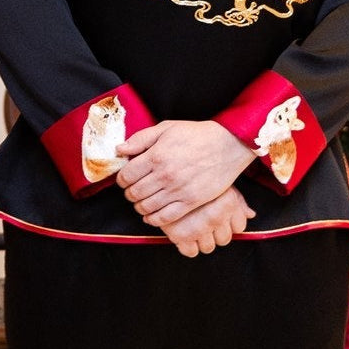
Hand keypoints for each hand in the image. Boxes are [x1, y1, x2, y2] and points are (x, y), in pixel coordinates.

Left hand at [115, 120, 253, 226]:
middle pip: (134, 193)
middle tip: (132, 191)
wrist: (228, 145)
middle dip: (129, 193)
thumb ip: (140, 139)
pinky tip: (151, 215)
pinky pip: (166, 217)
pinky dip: (154, 219)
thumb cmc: (196, 135)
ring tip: (141, 201)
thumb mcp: (166, 128)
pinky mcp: (191, 202)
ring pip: (147, 207)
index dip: (121, 179)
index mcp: (156, 156)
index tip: (125, 179)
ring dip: (139, 206)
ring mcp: (178, 190)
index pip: (126, 176)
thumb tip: (120, 149)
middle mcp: (165, 175)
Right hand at [161, 186, 254, 257]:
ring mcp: (198, 227)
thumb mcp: (218, 182)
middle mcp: (215, 216)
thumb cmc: (193, 177)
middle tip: (203, 220)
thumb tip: (250, 215)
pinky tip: (183, 232)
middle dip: (216, 232)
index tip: (219, 216)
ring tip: (193, 225)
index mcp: (228, 203)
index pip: (239, 227)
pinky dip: (187, 246)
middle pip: (224, 239)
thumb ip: (237, 200)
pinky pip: (190, 251)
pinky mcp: (179, 234)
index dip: (229, 223)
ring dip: (202, 239)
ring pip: (209, 247)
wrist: (162, 173)